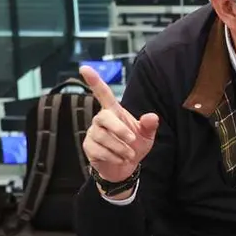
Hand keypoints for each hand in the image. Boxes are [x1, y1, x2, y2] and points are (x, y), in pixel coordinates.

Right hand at [80, 66, 159, 189]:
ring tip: (129, 154)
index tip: (84, 67)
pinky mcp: (88, 147)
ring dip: (120, 148)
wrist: (125, 167)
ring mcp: (93, 133)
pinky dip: (114, 156)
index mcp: (114, 111)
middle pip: (104, 117)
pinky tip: (120, 159)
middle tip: (132, 140)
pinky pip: (99, 150)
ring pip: (103, 137)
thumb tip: (152, 117)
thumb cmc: (135, 146)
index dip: (94, 81)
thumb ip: (149, 126)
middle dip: (120, 130)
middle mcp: (101, 119)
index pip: (103, 93)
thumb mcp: (147, 136)